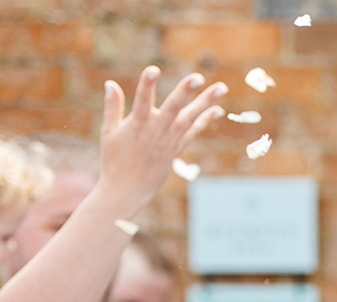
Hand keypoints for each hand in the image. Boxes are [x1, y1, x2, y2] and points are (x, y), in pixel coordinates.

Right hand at [96, 67, 226, 216]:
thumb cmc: (115, 159)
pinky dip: (205, 121)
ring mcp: (169, 141)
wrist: (128, 189)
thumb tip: (110, 83)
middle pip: (173, 108)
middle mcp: (156, 132)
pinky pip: (194, 132)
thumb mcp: (108, 132)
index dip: (147, 85)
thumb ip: (112, 107)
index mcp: (136, 125)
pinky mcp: (177, 149)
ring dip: (206, 102)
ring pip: (190, 118)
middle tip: (198, 77)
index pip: (141, 101)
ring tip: (221, 87)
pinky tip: (218, 109)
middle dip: (185, 92)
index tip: (153, 69)